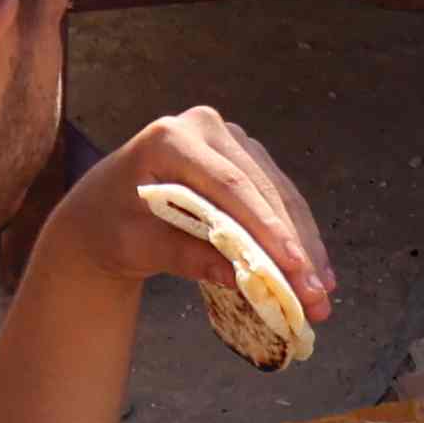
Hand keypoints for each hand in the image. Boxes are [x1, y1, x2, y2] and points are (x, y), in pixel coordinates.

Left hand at [58, 107, 329, 337]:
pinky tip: (313, 267)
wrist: (100, 213)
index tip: (294, 266)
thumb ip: (186, 256)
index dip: (266, 227)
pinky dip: (294, 233)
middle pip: (261, 190)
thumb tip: (241, 277)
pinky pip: (275, 196)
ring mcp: (228, 138)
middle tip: (316, 294)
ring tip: (324, 290)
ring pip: (278, 193)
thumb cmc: (111, 228)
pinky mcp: (243, 156)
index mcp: (170, 140)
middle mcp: (205, 128)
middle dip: (293, 246)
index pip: (229, 185)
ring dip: (303, 243)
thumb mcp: (138, 246)